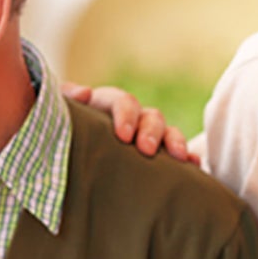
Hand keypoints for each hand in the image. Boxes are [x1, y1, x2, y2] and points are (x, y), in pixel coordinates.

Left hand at [60, 82, 196, 163]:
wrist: (68, 160)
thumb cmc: (65, 133)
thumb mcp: (63, 117)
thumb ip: (67, 101)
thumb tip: (84, 92)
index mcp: (108, 105)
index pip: (123, 102)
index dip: (126, 115)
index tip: (123, 136)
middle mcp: (133, 118)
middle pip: (151, 116)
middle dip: (151, 132)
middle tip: (146, 150)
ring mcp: (148, 136)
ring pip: (169, 132)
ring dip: (176, 142)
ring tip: (180, 158)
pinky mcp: (158, 156)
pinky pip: (179, 154)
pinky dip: (189, 159)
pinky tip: (194, 166)